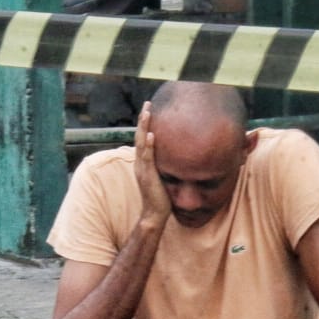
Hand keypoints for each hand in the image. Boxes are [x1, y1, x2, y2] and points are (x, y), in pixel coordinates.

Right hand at [133, 102, 171, 226]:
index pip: (143, 139)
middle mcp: (140, 163)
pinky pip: (148, 157)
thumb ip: (166, 165)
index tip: (150, 110)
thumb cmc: (162, 197)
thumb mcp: (164, 176)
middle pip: (139, 136)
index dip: (145, 124)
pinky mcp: (147, 175)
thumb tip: (178, 156)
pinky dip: (149, 145)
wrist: (154, 214)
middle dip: (143, 120)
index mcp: (143, 162)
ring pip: (141, 143)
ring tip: (147, 112)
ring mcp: (142, 168)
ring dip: (144, 127)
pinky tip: (153, 134)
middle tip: (147, 104)